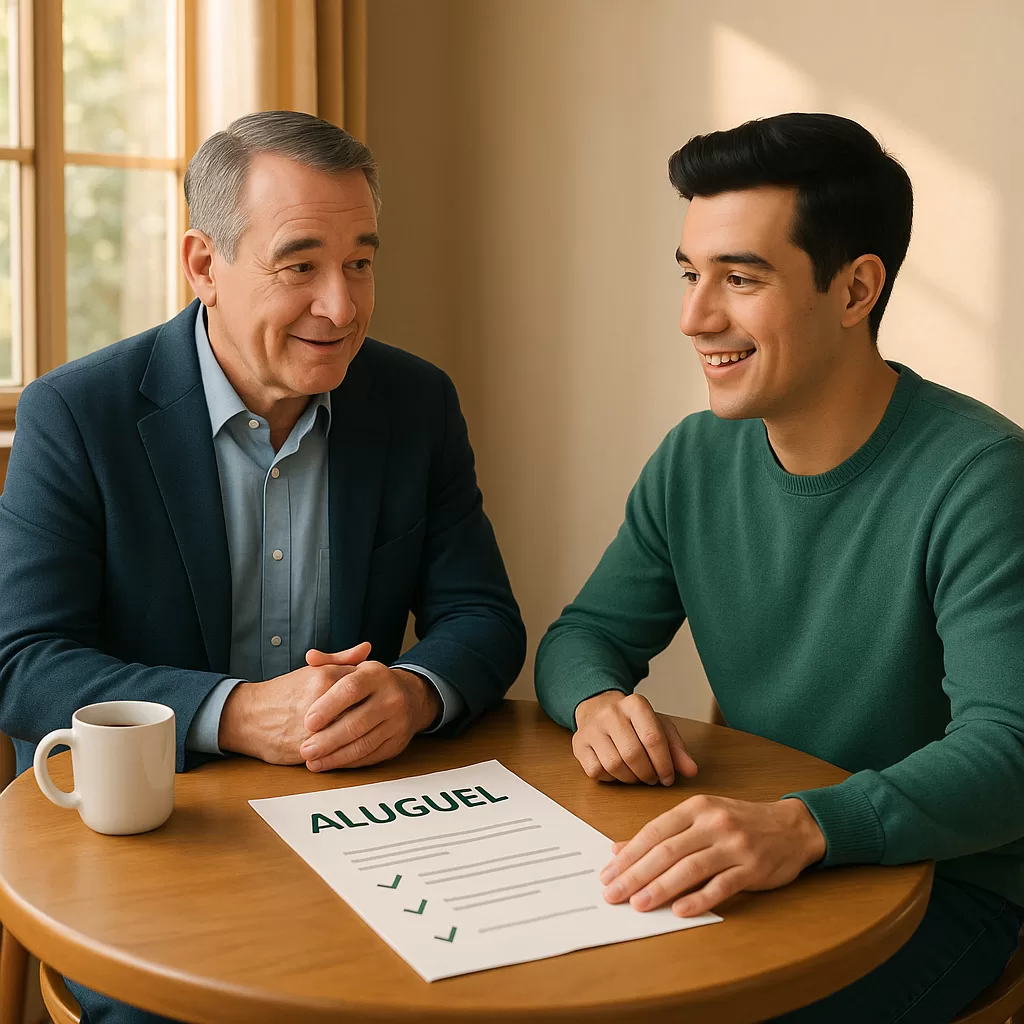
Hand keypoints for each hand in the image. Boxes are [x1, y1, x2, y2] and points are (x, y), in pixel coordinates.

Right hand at [218, 642, 370, 763]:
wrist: (249, 717)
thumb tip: (367, 647)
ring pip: (353, 733)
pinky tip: (350, 747)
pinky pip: (338, 753)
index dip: (371, 692)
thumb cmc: (285, 692)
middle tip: (373, 717)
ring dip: (360, 735)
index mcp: (325, 677)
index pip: (364, 685)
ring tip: (362, 732)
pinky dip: (347, 752)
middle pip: (363, 710)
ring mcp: (315, 727)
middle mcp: (322, 701)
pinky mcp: (309, 749)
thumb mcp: (313, 670)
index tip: (372, 697)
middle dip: (369, 715)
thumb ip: (342, 659)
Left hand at [299, 655, 440, 771]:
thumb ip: (330, 663)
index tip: (308, 722)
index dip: (328, 706)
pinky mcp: (397, 743)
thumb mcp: (355, 667)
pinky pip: (370, 756)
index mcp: (377, 675)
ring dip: (335, 756)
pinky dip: (348, 762)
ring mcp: (397, 723)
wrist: (411, 697)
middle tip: (305, 749)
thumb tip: (310, 657)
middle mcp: (391, 698)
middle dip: (328, 739)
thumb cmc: (372, 683)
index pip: (351, 689)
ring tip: (313, 761)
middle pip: (357, 722)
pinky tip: (330, 763)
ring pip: (363, 744)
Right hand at [573, 691, 697, 785]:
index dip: (664, 763)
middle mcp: (611, 713)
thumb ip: (677, 749)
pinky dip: (610, 778)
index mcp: (635, 704)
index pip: (653, 738)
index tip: (668, 777)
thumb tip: (691, 771)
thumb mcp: (659, 727)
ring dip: (630, 778)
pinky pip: (596, 771)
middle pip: (633, 754)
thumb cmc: (633, 722)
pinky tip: (617, 772)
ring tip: (637, 776)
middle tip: (652, 778)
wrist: (598, 708)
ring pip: (614, 765)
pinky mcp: (579, 744)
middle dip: (647, 774)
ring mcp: (592, 728)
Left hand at [600, 794, 825, 916]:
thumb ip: (662, 833)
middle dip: (635, 874)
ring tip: (638, 905)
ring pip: (690, 868)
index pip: (654, 832)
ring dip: (660, 889)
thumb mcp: (700, 818)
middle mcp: (713, 823)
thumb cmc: (739, 823)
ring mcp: (734, 846)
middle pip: (667, 851)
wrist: (792, 826)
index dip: (628, 854)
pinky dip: (699, 899)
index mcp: (696, 808)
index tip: (607, 873)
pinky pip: (721, 886)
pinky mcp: (752, 868)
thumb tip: (618, 848)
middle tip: (613, 894)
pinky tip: (680, 911)